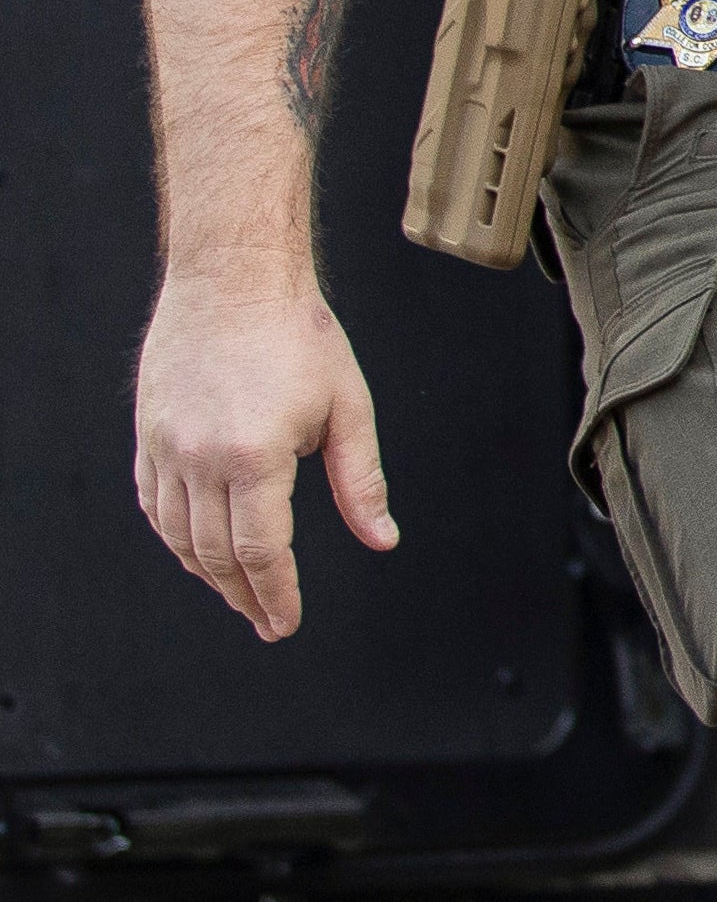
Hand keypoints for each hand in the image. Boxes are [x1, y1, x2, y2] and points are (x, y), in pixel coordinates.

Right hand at [134, 271, 395, 639]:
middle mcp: (199, 459)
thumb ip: (361, 482)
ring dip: (208, 573)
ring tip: (239, 593)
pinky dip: (174, 536)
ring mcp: (165, 448)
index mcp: (254, 457)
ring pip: (178, 536)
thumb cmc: (298, 336)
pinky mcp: (147, 435)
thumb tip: (383, 539)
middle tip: (266, 620)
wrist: (233, 279)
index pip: (261, 551)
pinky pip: (154, 504)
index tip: (286, 622)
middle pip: (216, 554)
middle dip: (244, 595)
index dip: (276, 594)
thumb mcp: (348, 408)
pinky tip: (197, 550)